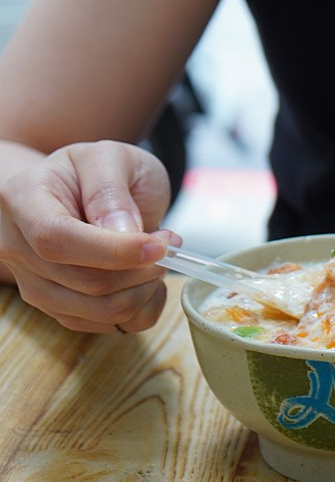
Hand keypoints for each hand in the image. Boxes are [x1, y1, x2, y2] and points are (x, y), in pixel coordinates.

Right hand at [0, 140, 179, 333]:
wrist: (82, 190)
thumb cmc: (96, 171)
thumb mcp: (111, 157)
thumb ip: (111, 188)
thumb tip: (123, 232)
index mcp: (23, 200)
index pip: (56, 239)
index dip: (113, 251)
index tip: (158, 245)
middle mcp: (19, 248)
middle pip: (85, 282)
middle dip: (143, 268)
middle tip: (169, 242)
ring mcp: (36, 284)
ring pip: (101, 311)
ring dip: (148, 288)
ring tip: (159, 257)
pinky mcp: (62, 308)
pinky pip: (114, 325)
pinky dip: (146, 306)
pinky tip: (149, 278)